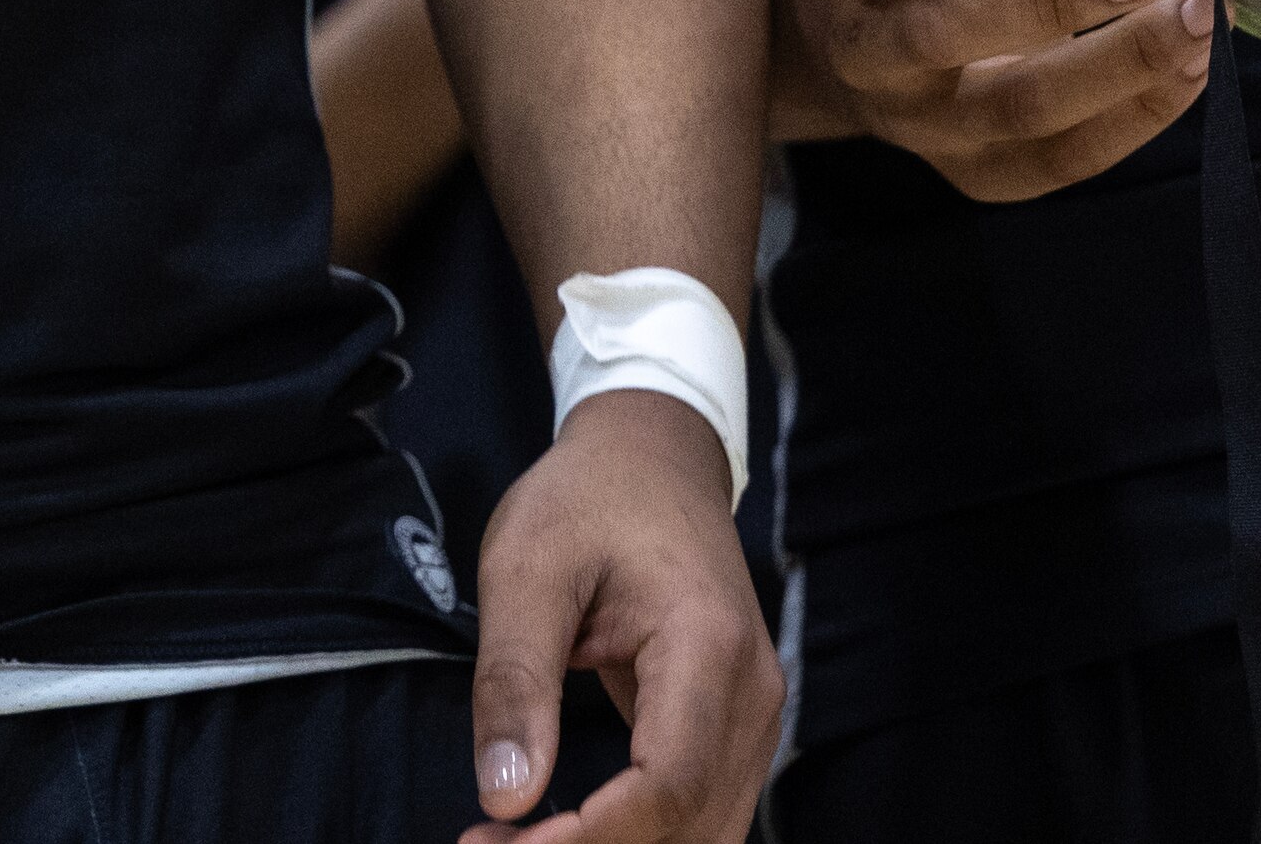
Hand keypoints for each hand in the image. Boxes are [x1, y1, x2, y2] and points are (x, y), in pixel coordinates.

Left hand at [459, 391, 775, 842]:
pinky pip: (700, 806)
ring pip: (705, 831)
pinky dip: (639, 832)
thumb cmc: (588, 498)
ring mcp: (754, 714)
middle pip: (694, 825)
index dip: (590, 837)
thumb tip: (506, 795)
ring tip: (512, 841)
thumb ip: (514, 681)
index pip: (665, 785)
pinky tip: (565, 829)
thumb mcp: (525, 568)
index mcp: (707, 646)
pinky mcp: (734, 726)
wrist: (652, 454)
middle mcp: (752, 693)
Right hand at [777, 0, 1206, 200]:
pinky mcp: (979, 173)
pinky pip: (1062, 161)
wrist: (895, 23)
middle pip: (943, 34)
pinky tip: (1193, 68)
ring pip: (1015, 111)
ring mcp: (920, 122)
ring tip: (1197, 17)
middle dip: (1051, 1)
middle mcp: (867, 47)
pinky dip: (1137, 118)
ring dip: (1117, 68)